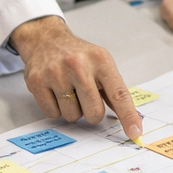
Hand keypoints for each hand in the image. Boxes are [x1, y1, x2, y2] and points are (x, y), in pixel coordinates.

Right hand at [10, 16, 142, 141]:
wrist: (46, 40)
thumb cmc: (79, 56)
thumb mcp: (101, 64)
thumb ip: (114, 90)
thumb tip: (131, 120)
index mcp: (100, 60)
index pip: (118, 94)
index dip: (128, 116)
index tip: (135, 132)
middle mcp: (78, 65)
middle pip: (94, 112)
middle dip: (92, 113)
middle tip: (86, 98)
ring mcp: (56, 73)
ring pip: (72, 116)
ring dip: (73, 110)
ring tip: (69, 91)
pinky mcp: (37, 82)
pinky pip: (52, 114)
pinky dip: (56, 109)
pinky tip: (55, 92)